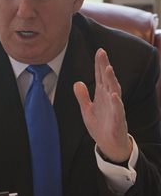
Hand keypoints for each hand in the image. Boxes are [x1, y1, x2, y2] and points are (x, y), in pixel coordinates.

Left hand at [73, 48, 131, 162]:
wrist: (109, 144)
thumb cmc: (100, 125)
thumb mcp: (87, 109)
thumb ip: (82, 96)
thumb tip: (77, 82)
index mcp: (102, 95)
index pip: (100, 77)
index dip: (99, 64)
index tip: (99, 51)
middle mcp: (109, 99)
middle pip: (108, 80)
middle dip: (105, 66)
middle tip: (102, 53)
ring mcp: (114, 109)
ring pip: (114, 91)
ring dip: (112, 80)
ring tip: (108, 68)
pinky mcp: (117, 120)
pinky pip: (118, 110)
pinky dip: (116, 102)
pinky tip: (113, 94)